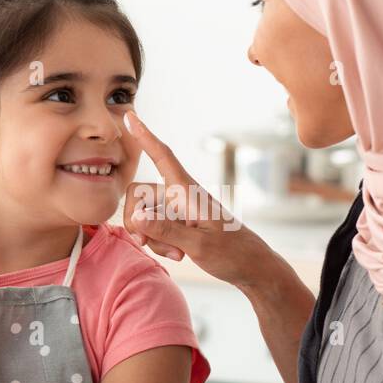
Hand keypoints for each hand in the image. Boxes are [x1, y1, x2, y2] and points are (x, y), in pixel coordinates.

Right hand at [121, 110, 276, 289]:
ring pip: (145, 217)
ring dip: (153, 238)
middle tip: (148, 243)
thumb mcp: (198, 244)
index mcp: (187, 192)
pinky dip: (160, 243)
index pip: (163, 156)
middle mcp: (180, 196)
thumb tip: (136, 216)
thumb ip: (165, 230)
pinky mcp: (179, 225)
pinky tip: (179, 254)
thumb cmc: (232, 253)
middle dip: (138, 221)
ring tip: (178, 253)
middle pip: (139, 194)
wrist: (251, 267)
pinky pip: (154, 229)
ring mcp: (178, 211)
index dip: (145, 137)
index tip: (130, 116)